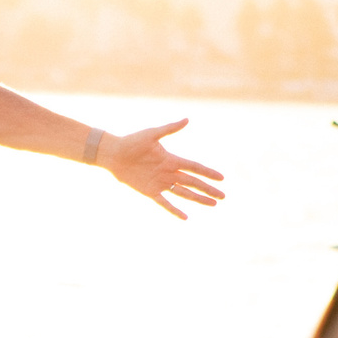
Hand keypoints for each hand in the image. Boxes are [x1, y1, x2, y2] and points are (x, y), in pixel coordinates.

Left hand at [100, 119, 225, 219]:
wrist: (114, 154)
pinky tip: (186, 217)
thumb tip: (187, 120)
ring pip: (184, 193)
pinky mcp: (150, 192)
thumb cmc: (132, 142)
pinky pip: (165, 203)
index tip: (222, 178)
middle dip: (208, 189)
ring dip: (198, 199)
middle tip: (223, 196)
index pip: (195, 167)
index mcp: (171, 159)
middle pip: (193, 182)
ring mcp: (161, 183)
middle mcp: (169, 172)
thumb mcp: (151, 134)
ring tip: (213, 204)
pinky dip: (174, 210)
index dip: (208, 173)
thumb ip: (170, 129)